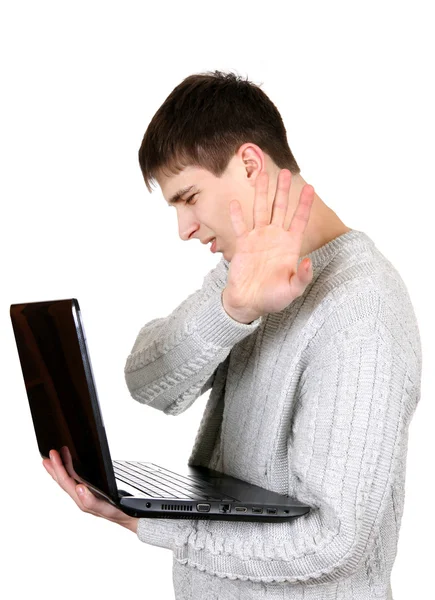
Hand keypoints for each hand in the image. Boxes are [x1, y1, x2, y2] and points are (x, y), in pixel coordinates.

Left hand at [42, 447, 137, 533]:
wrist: (130, 516)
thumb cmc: (118, 512)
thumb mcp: (106, 508)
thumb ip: (90, 501)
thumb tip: (78, 488)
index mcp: (81, 500)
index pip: (66, 481)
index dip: (58, 468)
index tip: (54, 455)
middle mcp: (80, 496)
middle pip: (63, 480)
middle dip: (55, 466)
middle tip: (49, 453)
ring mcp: (85, 493)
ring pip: (69, 479)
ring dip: (61, 467)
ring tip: (56, 457)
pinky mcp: (91, 490)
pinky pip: (76, 479)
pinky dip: (71, 470)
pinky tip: (70, 465)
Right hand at [224, 169, 313, 318]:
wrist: (249, 302)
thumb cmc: (273, 298)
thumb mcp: (293, 290)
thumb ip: (303, 277)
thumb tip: (308, 262)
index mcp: (290, 245)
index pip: (299, 220)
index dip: (305, 204)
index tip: (311, 188)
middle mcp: (275, 237)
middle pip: (280, 208)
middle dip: (282, 190)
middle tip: (284, 172)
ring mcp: (258, 238)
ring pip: (260, 210)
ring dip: (261, 193)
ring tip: (262, 175)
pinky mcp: (243, 244)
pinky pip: (240, 226)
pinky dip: (237, 215)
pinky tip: (235, 201)